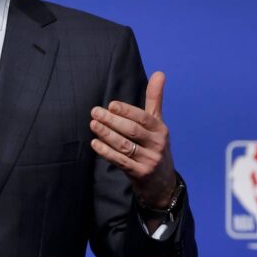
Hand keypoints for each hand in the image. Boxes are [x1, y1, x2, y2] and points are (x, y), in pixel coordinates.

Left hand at [89, 71, 177, 208]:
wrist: (162, 183)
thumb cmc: (154, 147)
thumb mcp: (158, 124)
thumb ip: (154, 99)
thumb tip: (159, 73)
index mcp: (161, 130)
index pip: (143, 118)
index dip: (127, 111)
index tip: (111, 105)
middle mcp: (157, 145)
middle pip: (132, 131)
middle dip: (112, 121)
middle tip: (95, 112)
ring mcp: (149, 160)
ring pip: (125, 146)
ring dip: (107, 135)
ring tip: (93, 125)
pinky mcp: (140, 174)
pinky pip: (121, 161)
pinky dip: (107, 152)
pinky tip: (95, 144)